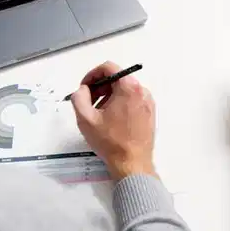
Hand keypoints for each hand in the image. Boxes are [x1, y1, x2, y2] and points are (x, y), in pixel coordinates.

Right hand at [70, 61, 156, 180]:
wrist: (132, 164)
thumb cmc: (110, 141)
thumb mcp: (86, 118)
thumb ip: (79, 97)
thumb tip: (83, 89)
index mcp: (129, 88)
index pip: (108, 67)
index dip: (92, 75)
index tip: (84, 88)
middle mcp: (142, 91)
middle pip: (117, 78)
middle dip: (100, 87)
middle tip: (88, 102)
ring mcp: (148, 102)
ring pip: (124, 90)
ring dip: (108, 96)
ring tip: (99, 114)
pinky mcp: (150, 113)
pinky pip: (132, 100)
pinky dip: (120, 104)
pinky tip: (111, 120)